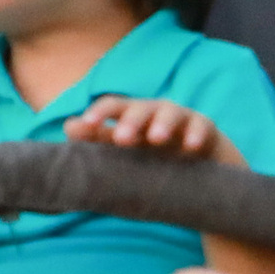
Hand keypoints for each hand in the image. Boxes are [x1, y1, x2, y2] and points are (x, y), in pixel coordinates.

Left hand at [66, 96, 248, 166]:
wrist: (196, 167)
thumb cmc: (152, 155)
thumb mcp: (124, 149)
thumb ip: (97, 139)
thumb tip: (69, 125)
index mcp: (131, 116)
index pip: (113, 106)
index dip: (100, 112)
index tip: (88, 124)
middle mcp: (155, 113)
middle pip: (141, 108)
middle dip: (131, 120)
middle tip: (122, 138)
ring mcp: (181, 120)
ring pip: (172, 113)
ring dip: (163, 123)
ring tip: (155, 138)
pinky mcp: (205, 130)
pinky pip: (201, 127)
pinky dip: (196, 134)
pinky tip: (191, 147)